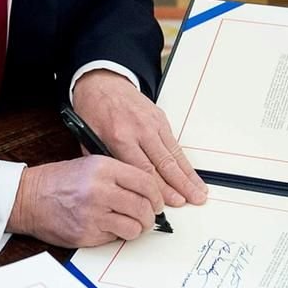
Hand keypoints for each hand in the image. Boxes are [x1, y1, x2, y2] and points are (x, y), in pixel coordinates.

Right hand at [6, 155, 163, 246]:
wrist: (28, 198)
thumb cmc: (58, 182)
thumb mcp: (90, 165)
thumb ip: (119, 175)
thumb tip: (149, 192)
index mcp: (103, 168)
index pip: (146, 182)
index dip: (157, 195)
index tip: (157, 201)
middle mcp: (100, 190)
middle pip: (143, 207)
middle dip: (151, 215)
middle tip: (148, 217)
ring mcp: (93, 214)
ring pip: (134, 226)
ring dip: (137, 228)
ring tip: (131, 224)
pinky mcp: (87, 234)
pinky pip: (116, 238)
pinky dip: (117, 235)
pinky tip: (109, 227)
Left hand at [70, 70, 208, 208]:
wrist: (102, 83)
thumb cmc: (92, 111)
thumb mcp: (88, 140)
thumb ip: (106, 164)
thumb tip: (124, 187)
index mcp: (119, 137)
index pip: (142, 170)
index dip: (157, 190)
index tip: (165, 205)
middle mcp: (139, 130)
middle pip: (163, 164)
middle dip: (179, 186)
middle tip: (191, 201)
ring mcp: (152, 123)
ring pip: (174, 154)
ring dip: (188, 175)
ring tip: (199, 192)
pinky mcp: (161, 118)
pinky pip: (175, 144)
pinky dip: (184, 161)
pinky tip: (191, 174)